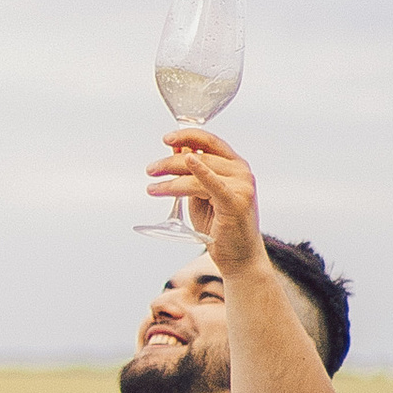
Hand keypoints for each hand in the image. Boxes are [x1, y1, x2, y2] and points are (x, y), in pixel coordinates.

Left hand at [147, 128, 263, 274]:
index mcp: (235, 165)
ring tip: (153, 186)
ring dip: (171, 178)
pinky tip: (188, 163)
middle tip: (151, 170)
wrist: (238, 258)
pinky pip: (212, 183)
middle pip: (199, 156)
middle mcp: (241, 171)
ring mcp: (242, 185)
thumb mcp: (201, 194)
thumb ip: (191, 173)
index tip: (166, 139)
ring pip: (197, 172)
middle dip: (170, 162)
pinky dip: (200, 172)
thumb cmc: (219, 227)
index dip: (188, 135)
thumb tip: (176, 151)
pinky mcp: (236, 201)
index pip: (210, 141)